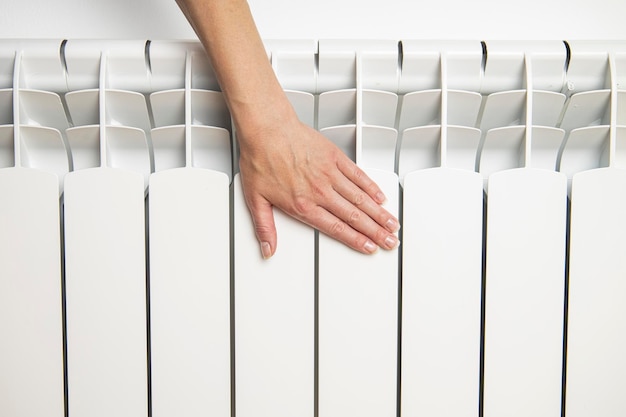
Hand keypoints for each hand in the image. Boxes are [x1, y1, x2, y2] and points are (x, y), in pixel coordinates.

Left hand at [238, 114, 399, 258]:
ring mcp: (329, 173)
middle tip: (389, 241)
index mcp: (303, 205)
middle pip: (354, 216)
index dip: (356, 240)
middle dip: (375, 232)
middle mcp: (320, 191)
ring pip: (360, 198)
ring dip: (379, 213)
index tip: (369, 247)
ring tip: (392, 224)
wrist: (265, 129)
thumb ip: (265, 227)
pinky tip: (380, 197)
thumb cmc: (260, 159)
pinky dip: (371, 187)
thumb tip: (267, 249)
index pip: (336, 228)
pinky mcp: (334, 157)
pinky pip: (358, 175)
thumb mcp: (255, 199)